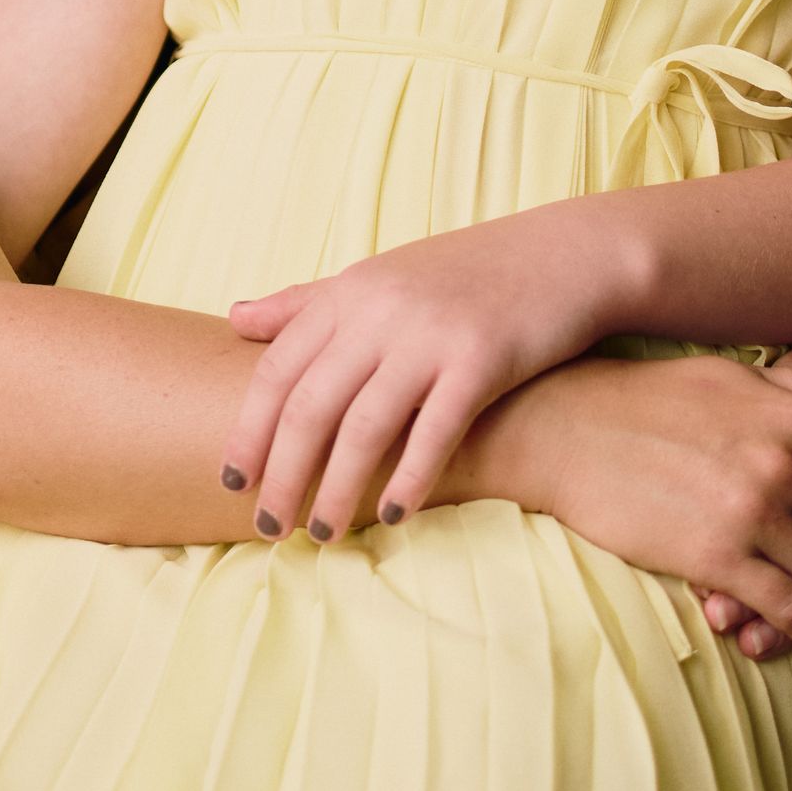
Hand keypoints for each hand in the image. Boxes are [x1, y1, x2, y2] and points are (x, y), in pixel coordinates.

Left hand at [224, 216, 605, 542]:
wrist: (559, 254)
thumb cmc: (463, 275)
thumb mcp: (378, 277)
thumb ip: (306, 302)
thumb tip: (236, 318)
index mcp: (349, 292)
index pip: (278, 368)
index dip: (249, 428)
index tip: (231, 480)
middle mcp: (381, 311)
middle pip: (311, 404)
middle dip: (282, 472)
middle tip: (267, 525)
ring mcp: (430, 335)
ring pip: (365, 426)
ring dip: (336, 489)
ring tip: (323, 535)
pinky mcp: (482, 360)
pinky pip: (435, 431)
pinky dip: (409, 478)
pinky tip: (392, 515)